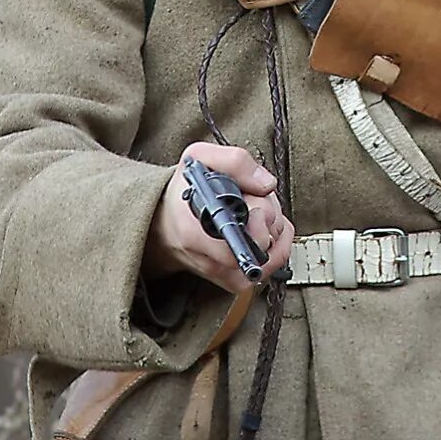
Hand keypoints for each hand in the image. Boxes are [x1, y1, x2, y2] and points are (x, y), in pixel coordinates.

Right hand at [143, 142, 293, 293]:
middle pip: (263, 242)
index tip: (253, 199)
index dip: (256, 216)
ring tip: (254, 210)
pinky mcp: (236, 281)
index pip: (241, 240)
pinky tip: (262, 224)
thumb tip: (266, 184)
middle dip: (267, 212)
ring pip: (273, 253)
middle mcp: (210, 260)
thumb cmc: (182, 191)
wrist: (163, 223)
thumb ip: (234, 162)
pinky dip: (277, 240)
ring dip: (272, 226)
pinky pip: (274, 262)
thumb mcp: (198, 158)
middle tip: (252, 198)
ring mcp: (225, 274)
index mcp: (195, 231)